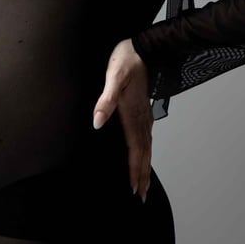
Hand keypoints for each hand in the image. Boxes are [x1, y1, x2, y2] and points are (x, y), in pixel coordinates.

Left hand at [93, 38, 152, 201]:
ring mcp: (145, 115)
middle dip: (142, 175)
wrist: (141, 47)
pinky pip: (146, 138)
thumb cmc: (125, 61)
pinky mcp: (144, 110)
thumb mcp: (113, 77)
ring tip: (144, 183)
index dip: (134, 169)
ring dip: (145, 166)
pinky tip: (144, 155)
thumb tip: (97, 123)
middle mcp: (142, 118)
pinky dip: (146, 152)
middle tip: (141, 196)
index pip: (135, 148)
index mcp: (133, 114)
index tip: (133, 188)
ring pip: (147, 147)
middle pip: (143, 153)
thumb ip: (106, 100)